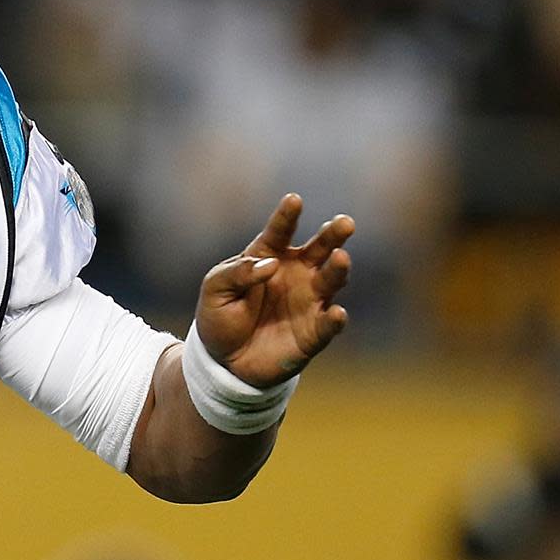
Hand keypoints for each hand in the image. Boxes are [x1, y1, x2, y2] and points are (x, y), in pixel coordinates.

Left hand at [194, 194, 353, 387]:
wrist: (223, 360)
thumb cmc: (220, 315)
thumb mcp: (215, 289)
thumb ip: (237, 272)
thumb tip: (270, 264)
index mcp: (269, 256)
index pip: (280, 231)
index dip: (287, 216)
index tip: (294, 200)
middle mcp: (297, 274)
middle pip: (320, 250)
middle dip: (333, 236)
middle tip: (344, 222)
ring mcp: (309, 302)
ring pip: (331, 281)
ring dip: (338, 269)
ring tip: (340, 258)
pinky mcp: (314, 333)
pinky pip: (328, 324)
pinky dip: (334, 320)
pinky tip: (336, 313)